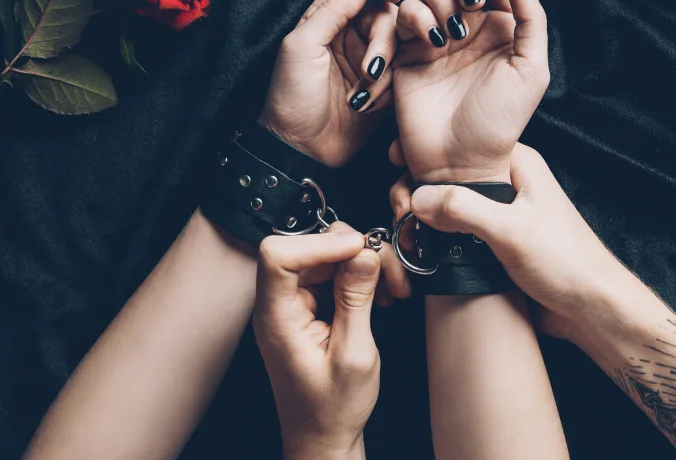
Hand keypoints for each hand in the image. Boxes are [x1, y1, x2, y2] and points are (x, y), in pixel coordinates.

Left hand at [253, 224, 381, 459]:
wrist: (324, 438)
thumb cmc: (332, 409)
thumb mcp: (354, 354)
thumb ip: (356, 300)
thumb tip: (364, 253)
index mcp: (277, 319)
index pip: (278, 256)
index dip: (318, 243)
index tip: (358, 249)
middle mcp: (279, 306)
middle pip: (308, 248)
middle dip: (353, 252)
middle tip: (388, 273)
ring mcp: (294, 305)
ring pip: (327, 256)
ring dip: (364, 264)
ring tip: (392, 289)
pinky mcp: (310, 306)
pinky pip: (335, 273)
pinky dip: (362, 277)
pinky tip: (381, 296)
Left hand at [259, 0, 401, 167]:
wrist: (300, 148)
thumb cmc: (291, 96)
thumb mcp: (303, 45)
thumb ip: (333, 8)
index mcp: (328, 15)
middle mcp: (352, 31)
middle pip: (388, 14)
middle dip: (383, 42)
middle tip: (369, 70)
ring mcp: (370, 58)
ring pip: (399, 45)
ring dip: (384, 71)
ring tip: (362, 95)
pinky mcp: (385, 85)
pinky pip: (402, 74)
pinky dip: (387, 89)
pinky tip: (367, 105)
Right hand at [389, 144, 636, 341]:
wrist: (591, 309)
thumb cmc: (567, 263)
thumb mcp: (511, 231)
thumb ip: (463, 209)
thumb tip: (417, 197)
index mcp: (517, 164)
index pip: (460, 146)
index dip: (426, 157)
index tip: (398, 169)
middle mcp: (508, 184)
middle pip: (448, 177)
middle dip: (419, 193)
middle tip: (402, 216)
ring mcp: (501, 215)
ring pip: (450, 209)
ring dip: (426, 221)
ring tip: (408, 237)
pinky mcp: (496, 244)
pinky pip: (458, 236)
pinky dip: (438, 242)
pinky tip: (422, 253)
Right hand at [391, 0, 547, 182]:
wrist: (460, 159)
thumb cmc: (500, 121)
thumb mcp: (530, 71)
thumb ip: (532, 20)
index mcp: (502, 25)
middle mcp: (469, 23)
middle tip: (472, 2)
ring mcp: (436, 33)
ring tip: (452, 35)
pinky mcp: (407, 48)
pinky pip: (403, 12)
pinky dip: (415, 17)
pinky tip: (433, 43)